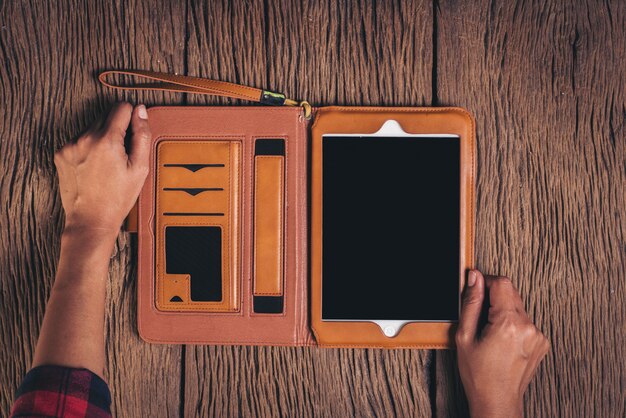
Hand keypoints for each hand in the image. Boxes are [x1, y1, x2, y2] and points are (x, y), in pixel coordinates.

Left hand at [54, 102, 150, 235]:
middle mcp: (85, 138)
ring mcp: (70, 145)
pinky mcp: (61, 153)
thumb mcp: (140, 168)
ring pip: (92, 127)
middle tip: (122, 153)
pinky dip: (89, 147)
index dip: (132, 117)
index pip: (121, 107)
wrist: (91, 219)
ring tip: (107, 163)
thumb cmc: (118, 197)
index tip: (133, 132)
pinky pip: (80, 140)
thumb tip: (140, 110)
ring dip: (102, 138)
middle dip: (117, 128)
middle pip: (106, 115)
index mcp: (106, 140)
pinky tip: (94, 167)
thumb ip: (142, 135)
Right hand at [456, 270, 549, 417]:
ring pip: (518, 307)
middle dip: (494, 297)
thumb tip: (474, 278)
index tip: (476, 288)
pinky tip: (501, 340)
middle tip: (479, 315)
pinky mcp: (542, 342)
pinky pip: (525, 321)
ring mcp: (538, 336)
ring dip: (503, 311)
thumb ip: (471, 303)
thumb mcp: (465, 336)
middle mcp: (528, 327)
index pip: (502, 283)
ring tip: (489, 332)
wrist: (497, 401)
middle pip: (511, 292)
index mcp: (508, 323)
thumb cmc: (479, 375)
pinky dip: (513, 324)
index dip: (486, 281)